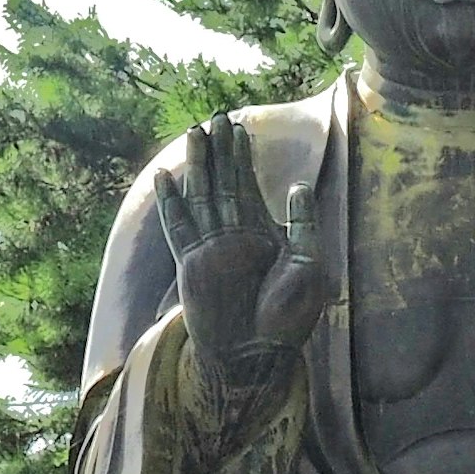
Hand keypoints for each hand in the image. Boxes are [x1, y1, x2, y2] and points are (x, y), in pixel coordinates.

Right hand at [158, 118, 327, 378]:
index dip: (242, 157)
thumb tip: (299, 185)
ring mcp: (211, 249)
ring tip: (194, 133)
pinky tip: (166, 178)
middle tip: (214, 117)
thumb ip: (303, 225)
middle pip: (223, 184)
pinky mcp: (192, 263)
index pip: (248, 186)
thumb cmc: (288, 319)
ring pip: (201, 196)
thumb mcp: (309, 264)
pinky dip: (172, 202)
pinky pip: (178, 227)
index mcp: (261, 235)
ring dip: (198, 165)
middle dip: (219, 151)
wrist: (257, 355)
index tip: (238, 128)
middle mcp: (234, 237)